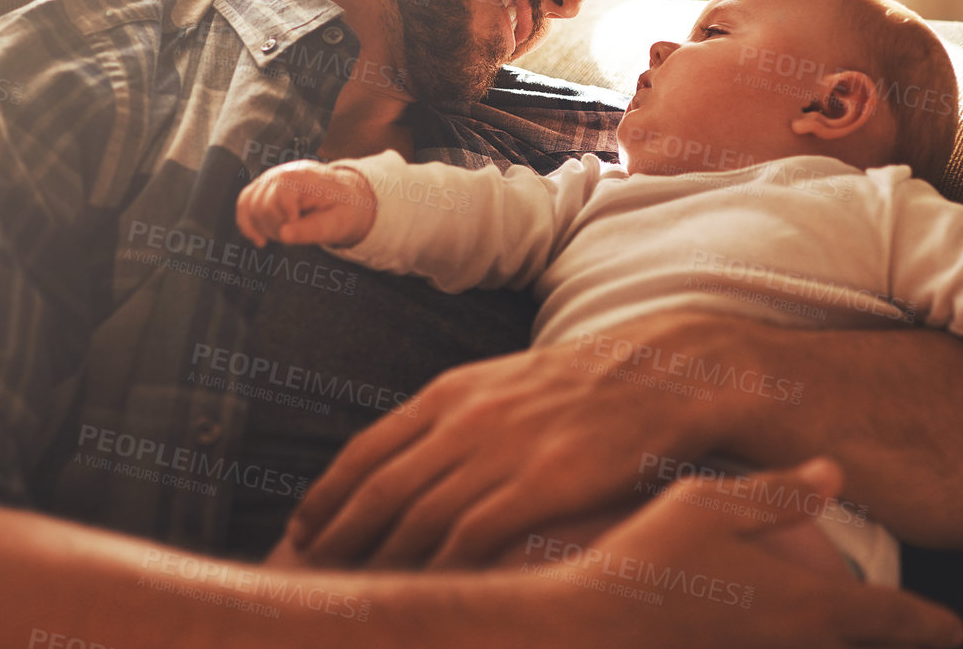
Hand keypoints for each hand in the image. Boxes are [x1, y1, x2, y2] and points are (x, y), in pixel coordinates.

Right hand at [235, 160, 376, 248]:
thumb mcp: (338, 223)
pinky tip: (260, 241)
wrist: (346, 197)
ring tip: (287, 233)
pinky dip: (248, 225)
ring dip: (265, 228)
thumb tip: (284, 235)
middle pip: (261, 206)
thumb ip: (313, 229)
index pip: (279, 199)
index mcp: (303, 176)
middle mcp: (281, 172)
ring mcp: (269, 178)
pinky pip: (244, 204)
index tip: (306, 226)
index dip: (289, 219)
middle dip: (277, 228)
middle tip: (300, 232)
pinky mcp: (262, 187)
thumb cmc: (344, 210)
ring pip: (248, 206)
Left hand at [286, 312, 742, 568]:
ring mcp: (501, 450)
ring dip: (381, 560)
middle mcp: (464, 420)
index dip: (327, 494)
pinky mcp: (542, 482)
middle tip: (311, 572)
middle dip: (339, 536)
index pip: (366, 450)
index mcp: (449, 393)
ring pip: (418, 517)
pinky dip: (441, 568)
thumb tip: (406, 461)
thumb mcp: (500, 386)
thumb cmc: (580, 386)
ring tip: (356, 591)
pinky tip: (425, 591)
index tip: (301, 529)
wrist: (661, 371)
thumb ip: (452, 419)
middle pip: (380, 489)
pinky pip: (473, 535)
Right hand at [546, 458, 962, 648]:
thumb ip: (776, 492)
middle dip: (896, 641)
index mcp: (810, 608)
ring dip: (844, 644)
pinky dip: (801, 648)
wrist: (586, 633)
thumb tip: (834, 471)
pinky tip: (774, 633)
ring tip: (846, 634)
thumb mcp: (706, 505)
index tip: (955, 628)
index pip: (897, 621)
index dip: (934, 624)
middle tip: (912, 635)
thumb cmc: (644, 564)